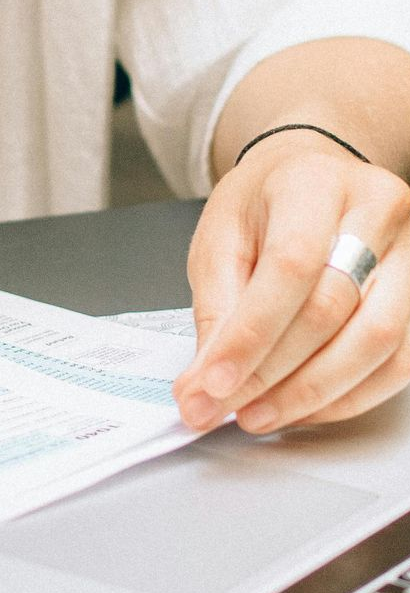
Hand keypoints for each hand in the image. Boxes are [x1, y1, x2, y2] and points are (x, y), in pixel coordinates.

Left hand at [176, 131, 409, 434]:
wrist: (313, 179)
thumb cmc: (267, 204)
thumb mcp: (220, 238)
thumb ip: (215, 311)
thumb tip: (203, 389)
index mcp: (313, 183)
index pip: (291, 265)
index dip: (252, 334)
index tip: (214, 384)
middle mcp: (376, 209)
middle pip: (334, 308)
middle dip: (274, 373)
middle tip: (227, 406)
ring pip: (377, 341)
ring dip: (314, 393)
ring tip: (261, 413)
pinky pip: (399, 362)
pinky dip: (349, 396)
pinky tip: (305, 405)